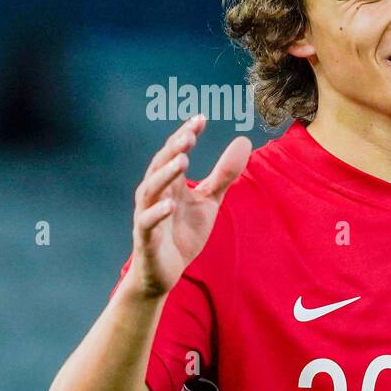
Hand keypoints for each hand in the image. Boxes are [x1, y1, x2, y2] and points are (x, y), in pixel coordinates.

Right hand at [129, 115, 250, 297]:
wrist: (166, 271)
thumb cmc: (184, 232)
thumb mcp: (209, 200)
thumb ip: (224, 174)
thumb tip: (244, 141)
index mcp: (169, 184)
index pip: (175, 154)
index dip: (185, 136)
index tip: (200, 119)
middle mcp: (155, 194)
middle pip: (160, 166)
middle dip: (174, 150)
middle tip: (189, 135)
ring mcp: (147, 215)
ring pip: (151, 190)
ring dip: (165, 174)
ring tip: (182, 160)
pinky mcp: (146, 238)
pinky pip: (147, 223)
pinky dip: (157, 212)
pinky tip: (169, 204)